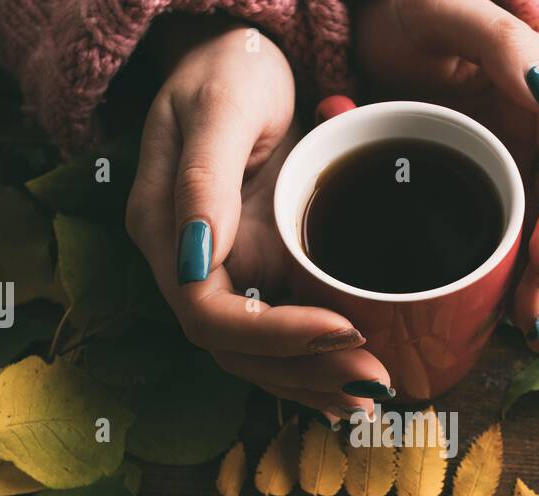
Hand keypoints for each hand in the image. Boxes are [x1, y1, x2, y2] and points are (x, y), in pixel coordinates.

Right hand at [125, 20, 392, 421]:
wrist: (241, 56)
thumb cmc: (229, 66)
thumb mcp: (223, 103)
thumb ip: (205, 177)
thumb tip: (202, 256)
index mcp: (164, 227)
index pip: (207, 311)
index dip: (272, 334)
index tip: (341, 328)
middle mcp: (185, 262)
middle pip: (232, 348)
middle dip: (303, 372)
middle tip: (375, 382)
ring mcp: (220, 272)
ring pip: (254, 356)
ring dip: (312, 383)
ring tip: (373, 396)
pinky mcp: (254, 271)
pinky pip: (275, 336)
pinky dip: (313, 365)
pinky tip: (352, 386)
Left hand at [355, 0, 538, 357]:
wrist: (373, 21)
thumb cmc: (408, 9)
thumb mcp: (450, 13)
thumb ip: (501, 42)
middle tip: (535, 320)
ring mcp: (517, 160)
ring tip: (535, 334)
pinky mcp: (492, 185)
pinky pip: (514, 236)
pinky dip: (518, 281)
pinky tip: (515, 325)